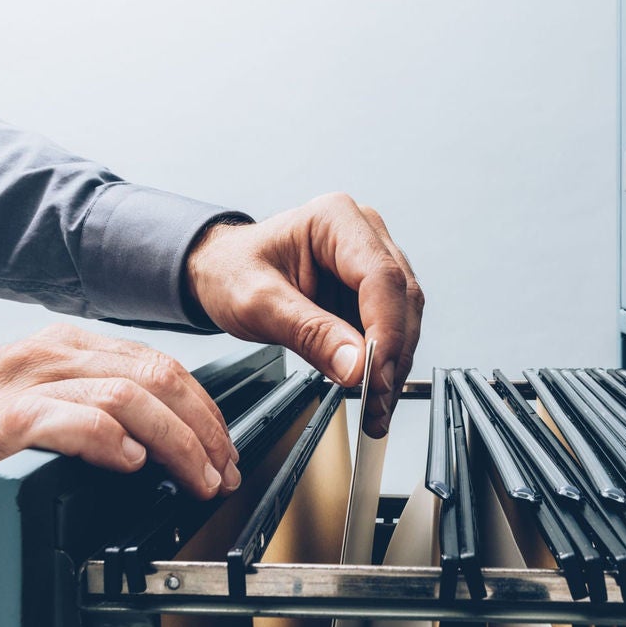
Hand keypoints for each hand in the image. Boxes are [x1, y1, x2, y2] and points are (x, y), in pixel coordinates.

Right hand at [0, 324, 239, 560]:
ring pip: (126, 396)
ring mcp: (22, 387)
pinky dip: (112, 442)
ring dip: (175, 442)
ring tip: (194, 478)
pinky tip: (132, 465)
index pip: (161, 365)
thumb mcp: (48, 412)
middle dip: (203, 428)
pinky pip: (70, 421)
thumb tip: (175, 441)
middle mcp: (49, 356)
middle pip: (156, 376)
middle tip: (221, 470)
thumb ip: (102, 410)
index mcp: (67, 348)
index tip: (225, 450)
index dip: (205, 410)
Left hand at [186, 192, 423, 436]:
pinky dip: (384, 365)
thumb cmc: (232, 270)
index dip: (386, 331)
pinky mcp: (371, 292)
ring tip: (375, 407)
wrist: (221, 271)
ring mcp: (372, 263)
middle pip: (402, 299)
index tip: (374, 375)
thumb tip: (356, 366)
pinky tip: (372, 391)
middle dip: (393, 356)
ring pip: (405, 318)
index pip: (381, 277)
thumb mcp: (258, 303)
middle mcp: (364, 234)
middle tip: (376, 401)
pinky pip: (392, 330)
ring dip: (394, 366)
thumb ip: (309, 332)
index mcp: (336, 220)